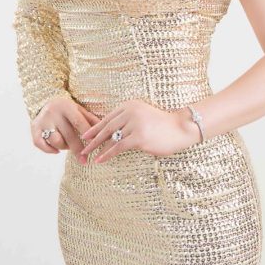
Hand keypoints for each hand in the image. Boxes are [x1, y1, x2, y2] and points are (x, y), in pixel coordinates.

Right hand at [31, 97, 100, 162]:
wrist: (45, 101)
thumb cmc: (67, 109)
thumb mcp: (79, 110)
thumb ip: (91, 120)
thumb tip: (106, 132)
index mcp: (66, 107)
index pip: (78, 122)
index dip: (87, 134)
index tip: (95, 146)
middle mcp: (53, 113)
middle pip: (67, 135)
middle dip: (77, 149)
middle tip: (85, 161)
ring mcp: (42, 121)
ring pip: (55, 141)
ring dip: (64, 147)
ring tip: (68, 146)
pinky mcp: (34, 129)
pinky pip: (41, 144)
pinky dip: (49, 150)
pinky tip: (57, 151)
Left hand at [78, 99, 200, 163]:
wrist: (181, 128)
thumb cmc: (163, 125)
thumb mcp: (143, 117)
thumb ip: (129, 121)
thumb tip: (111, 133)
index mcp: (130, 105)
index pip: (109, 117)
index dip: (96, 127)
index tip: (86, 135)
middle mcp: (131, 112)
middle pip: (107, 126)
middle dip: (93, 137)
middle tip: (83, 145)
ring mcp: (135, 124)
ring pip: (111, 138)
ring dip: (98, 147)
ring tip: (88, 154)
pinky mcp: (139, 137)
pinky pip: (118, 147)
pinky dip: (107, 154)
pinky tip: (100, 160)